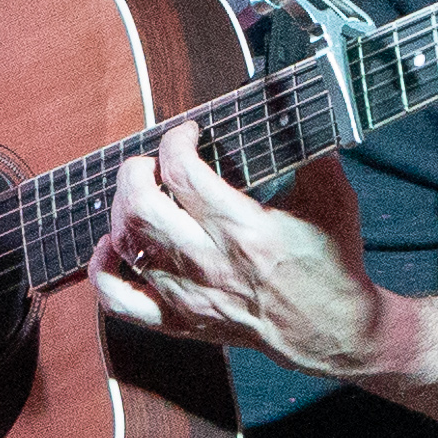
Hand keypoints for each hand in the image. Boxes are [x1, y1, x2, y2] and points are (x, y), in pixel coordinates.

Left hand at [92, 127, 389, 377]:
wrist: (330, 330)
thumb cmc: (331, 263)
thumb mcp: (333, 198)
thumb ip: (311, 151)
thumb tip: (289, 107)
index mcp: (244, 230)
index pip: (182, 173)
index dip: (175, 141)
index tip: (188, 133)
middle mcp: (208, 263)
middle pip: (141, 207)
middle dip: (136, 171)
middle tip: (153, 162)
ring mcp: (189, 296)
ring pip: (127, 244)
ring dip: (122, 208)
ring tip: (139, 193)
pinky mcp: (180, 321)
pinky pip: (119, 300)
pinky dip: (104, 269)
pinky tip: (115, 245)